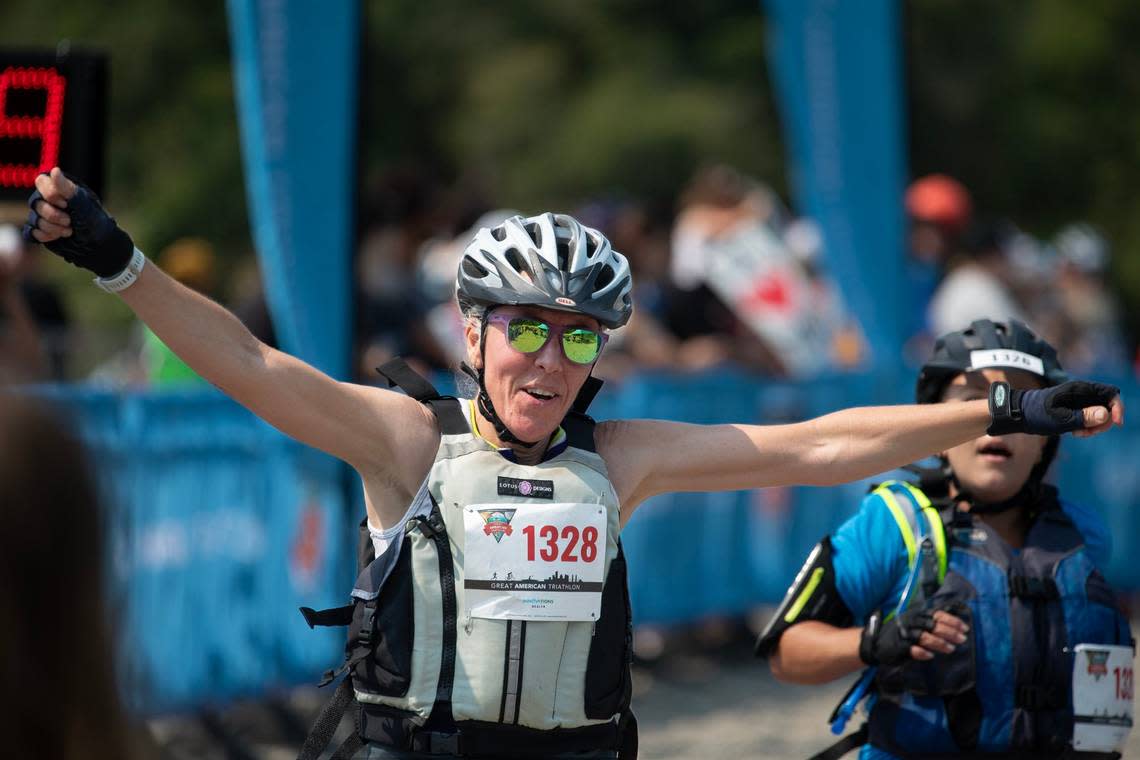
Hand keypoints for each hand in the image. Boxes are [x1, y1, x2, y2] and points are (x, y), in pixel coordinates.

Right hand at [23, 168, 134, 277]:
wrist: (97, 246)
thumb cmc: (93, 222)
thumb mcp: (82, 204)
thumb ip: (67, 188)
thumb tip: (54, 170)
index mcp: (59, 189)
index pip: (41, 182)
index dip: (51, 194)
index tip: (66, 204)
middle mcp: (48, 200)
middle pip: (35, 203)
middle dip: (53, 215)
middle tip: (70, 221)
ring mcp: (43, 215)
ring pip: (34, 219)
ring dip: (52, 228)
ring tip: (69, 231)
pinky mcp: (40, 231)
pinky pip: (32, 232)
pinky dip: (45, 236)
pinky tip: (58, 237)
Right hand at [858, 606, 968, 665]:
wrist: (876, 642)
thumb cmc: (901, 632)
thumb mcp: (914, 622)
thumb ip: (930, 622)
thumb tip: (953, 626)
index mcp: (917, 614)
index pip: (937, 614)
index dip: (952, 621)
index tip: (965, 628)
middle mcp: (911, 621)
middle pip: (933, 625)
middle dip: (949, 632)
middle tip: (962, 640)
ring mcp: (904, 633)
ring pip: (924, 637)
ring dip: (939, 643)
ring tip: (951, 649)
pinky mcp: (898, 646)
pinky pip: (912, 649)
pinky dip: (922, 652)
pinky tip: (930, 656)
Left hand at [987, 380, 1123, 436]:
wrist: (1018, 414)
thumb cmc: (1037, 414)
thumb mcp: (1061, 419)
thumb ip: (1084, 417)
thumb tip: (1105, 414)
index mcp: (1079, 389)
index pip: (1110, 393)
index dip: (1117, 407)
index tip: (1115, 423)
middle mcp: (1081, 393)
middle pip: (1107, 405)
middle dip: (1104, 421)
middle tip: (1089, 432)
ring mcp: (1078, 401)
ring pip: (1099, 414)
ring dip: (1094, 426)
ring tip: (1079, 434)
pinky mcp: (1073, 409)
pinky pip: (1089, 418)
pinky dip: (1087, 426)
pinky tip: (1075, 433)